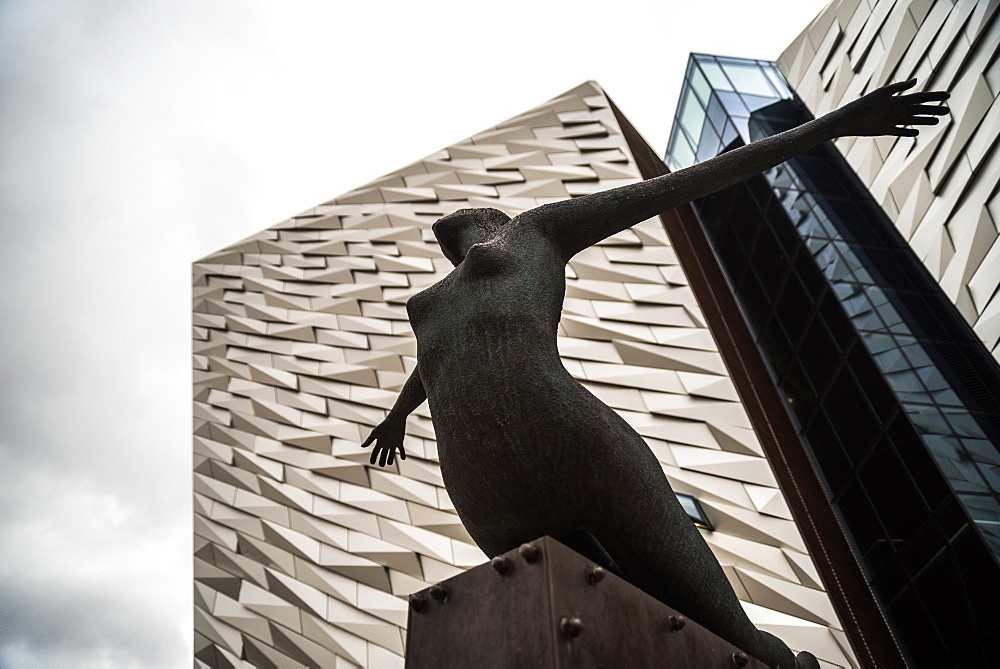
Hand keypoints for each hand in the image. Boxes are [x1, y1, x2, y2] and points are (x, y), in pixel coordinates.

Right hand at [361, 418, 406, 466]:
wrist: (395, 420)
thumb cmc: (384, 426)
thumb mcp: (375, 433)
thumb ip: (369, 440)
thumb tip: (362, 446)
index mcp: (379, 442)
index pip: (375, 452)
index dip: (373, 457)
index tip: (372, 463)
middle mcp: (386, 444)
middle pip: (383, 454)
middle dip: (382, 460)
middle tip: (381, 465)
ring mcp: (393, 443)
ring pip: (391, 454)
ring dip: (390, 459)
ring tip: (389, 463)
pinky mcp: (399, 442)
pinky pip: (401, 450)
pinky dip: (402, 454)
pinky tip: (403, 458)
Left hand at [834, 78, 948, 137]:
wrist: (848, 119)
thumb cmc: (864, 104)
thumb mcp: (882, 94)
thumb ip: (899, 87)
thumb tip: (916, 80)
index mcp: (898, 99)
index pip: (920, 97)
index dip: (934, 96)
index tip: (948, 94)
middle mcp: (897, 109)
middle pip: (919, 109)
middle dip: (934, 109)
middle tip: (948, 110)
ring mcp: (892, 120)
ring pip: (913, 120)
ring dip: (925, 120)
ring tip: (938, 120)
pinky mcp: (885, 130)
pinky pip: (900, 131)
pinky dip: (908, 131)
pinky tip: (917, 132)